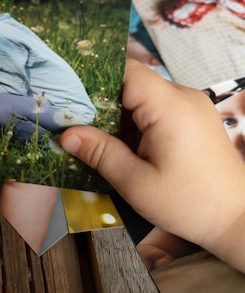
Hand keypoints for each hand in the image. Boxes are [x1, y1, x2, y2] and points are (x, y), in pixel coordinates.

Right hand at [60, 59, 244, 272]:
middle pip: (131, 83)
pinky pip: (154, 109)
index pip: (125, 72)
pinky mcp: (192, 119)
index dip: (94, 80)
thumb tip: (66, 135)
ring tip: (91, 137)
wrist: (238, 220)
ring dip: (116, 116)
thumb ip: (99, 153)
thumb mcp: (136, 183)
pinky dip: (133, 123)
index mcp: (170, 106)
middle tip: (72, 122)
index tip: (67, 97)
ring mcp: (190, 107)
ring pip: (140, 97)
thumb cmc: (190, 203)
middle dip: (100, 102)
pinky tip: (118, 145)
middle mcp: (183, 97)